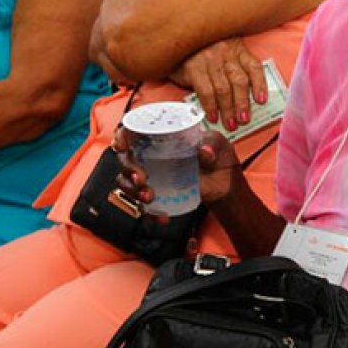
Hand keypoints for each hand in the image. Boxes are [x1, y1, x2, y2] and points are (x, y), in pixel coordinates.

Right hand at [110, 127, 243, 215]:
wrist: (226, 183)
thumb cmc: (218, 156)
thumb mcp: (218, 144)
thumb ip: (212, 144)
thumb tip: (204, 151)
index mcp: (162, 136)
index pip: (133, 130)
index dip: (121, 136)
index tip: (123, 146)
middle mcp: (151, 154)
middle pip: (125, 158)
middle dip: (128, 169)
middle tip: (141, 179)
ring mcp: (151, 174)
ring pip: (126, 181)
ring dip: (132, 191)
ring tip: (149, 197)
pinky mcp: (156, 193)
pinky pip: (142, 204)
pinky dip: (148, 213)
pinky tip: (161, 217)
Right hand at [170, 38, 266, 131]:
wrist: (173, 39)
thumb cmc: (201, 49)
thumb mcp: (222, 52)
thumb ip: (234, 68)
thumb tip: (244, 98)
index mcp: (237, 48)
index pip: (254, 67)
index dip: (260, 85)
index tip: (262, 101)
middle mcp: (225, 52)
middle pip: (239, 81)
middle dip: (243, 104)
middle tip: (244, 120)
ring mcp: (209, 59)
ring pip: (224, 89)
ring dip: (228, 110)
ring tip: (230, 124)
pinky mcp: (193, 68)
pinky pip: (206, 91)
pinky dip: (211, 107)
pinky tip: (213, 116)